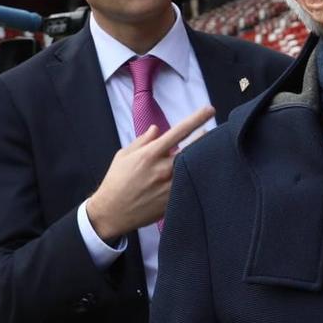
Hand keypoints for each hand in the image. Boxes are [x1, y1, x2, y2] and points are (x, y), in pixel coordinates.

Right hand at [85, 105, 214, 241]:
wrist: (111, 213)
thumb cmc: (115, 181)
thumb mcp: (124, 156)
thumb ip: (142, 141)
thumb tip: (156, 129)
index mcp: (150, 154)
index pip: (179, 131)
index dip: (197, 118)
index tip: (210, 110)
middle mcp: (163, 169)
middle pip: (193, 149)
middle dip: (204, 139)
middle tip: (209, 134)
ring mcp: (170, 186)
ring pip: (193, 167)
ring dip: (199, 158)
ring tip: (203, 154)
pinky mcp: (173, 200)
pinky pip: (189, 185)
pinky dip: (193, 176)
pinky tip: (194, 174)